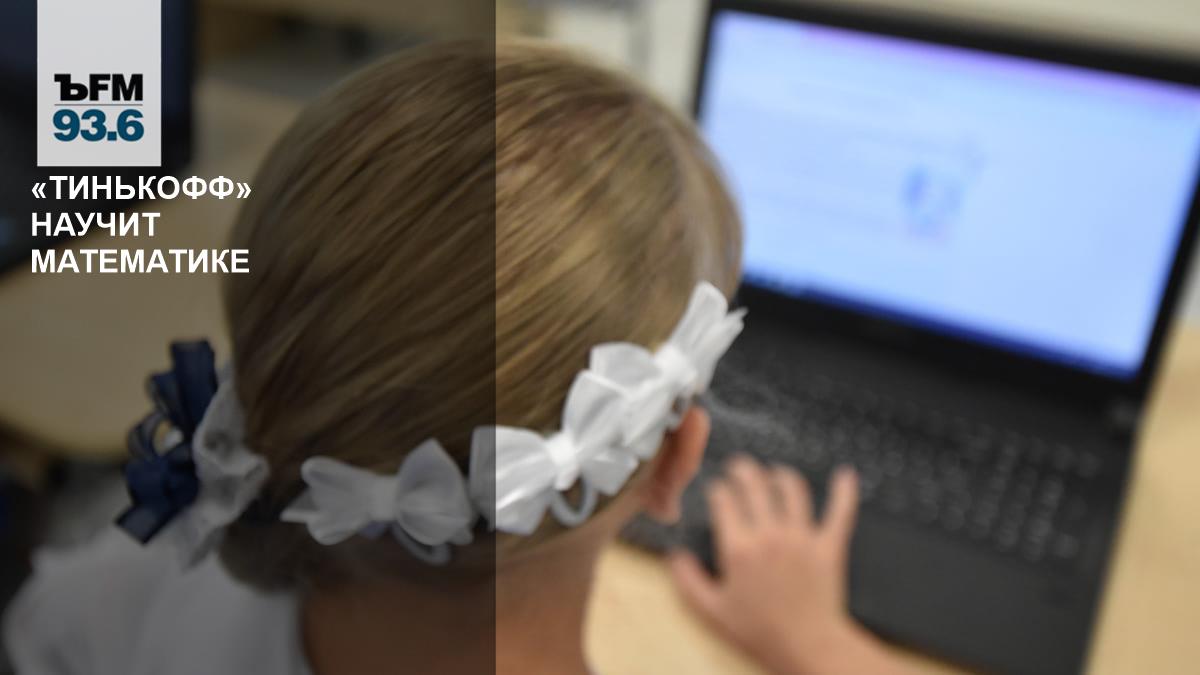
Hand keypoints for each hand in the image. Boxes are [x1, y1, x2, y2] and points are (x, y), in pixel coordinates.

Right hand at [669, 456, 907, 674]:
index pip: (724, 500)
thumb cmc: (759, 633)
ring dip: (781, 475)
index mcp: (739, 547)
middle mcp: (770, 534)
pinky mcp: (829, 546)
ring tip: (774, 473)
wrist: (807, 647)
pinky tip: (845, 475)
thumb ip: (689, 581)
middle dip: (743, 470)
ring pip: (793, 489)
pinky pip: (839, 512)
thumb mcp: (712, 612)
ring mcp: (803, 537)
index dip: (718, 489)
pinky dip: (844, 492)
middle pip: (755, 485)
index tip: (716, 490)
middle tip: (738, 467)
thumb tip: (675, 557)